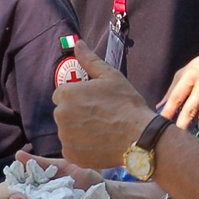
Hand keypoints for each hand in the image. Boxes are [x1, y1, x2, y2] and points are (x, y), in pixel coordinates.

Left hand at [53, 41, 156, 169]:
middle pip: (63, 113)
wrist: (139, 136)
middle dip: (77, 114)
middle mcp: (60, 115)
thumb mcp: (110, 76)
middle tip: (100, 116)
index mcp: (65, 94)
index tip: (95, 102)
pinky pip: (72, 148)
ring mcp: (64, 137)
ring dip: (79, 131)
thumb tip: (77, 44)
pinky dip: (82, 147)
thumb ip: (89, 60)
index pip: (62, 94)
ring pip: (67, 131)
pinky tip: (99, 143)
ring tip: (101, 130)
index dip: (79, 97)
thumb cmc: (126, 104)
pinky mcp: (71, 155)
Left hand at [158, 41, 198, 128]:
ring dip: (194, 123)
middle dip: (182, 123)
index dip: (168, 110)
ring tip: (187, 134)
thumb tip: (160, 106)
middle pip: (190, 108)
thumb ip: (173, 88)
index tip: (161, 122)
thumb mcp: (187, 70)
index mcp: (190, 74)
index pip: (176, 96)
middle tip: (175, 134)